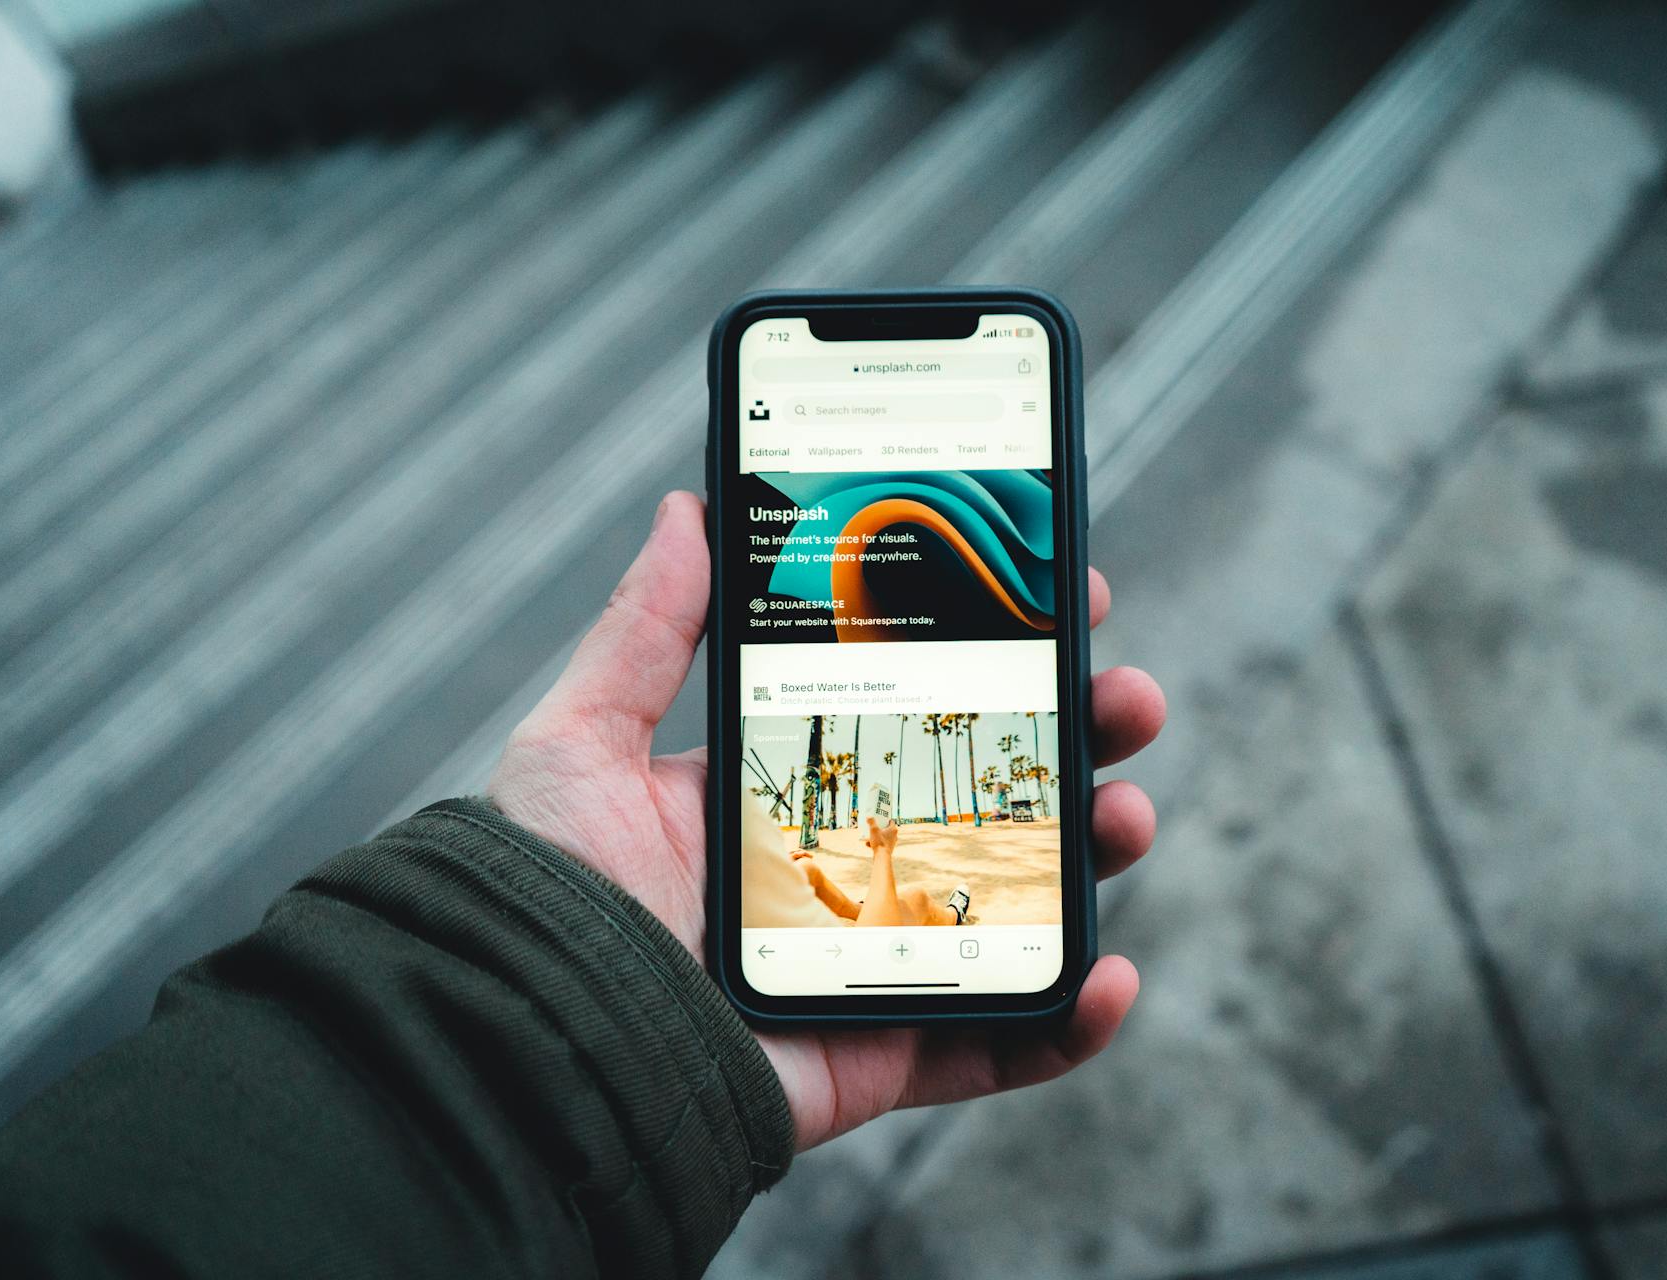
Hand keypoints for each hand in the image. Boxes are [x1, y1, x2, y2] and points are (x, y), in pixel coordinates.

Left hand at [488, 492, 1164, 1150]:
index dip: (1004, 652)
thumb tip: (687, 506)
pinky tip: (1112, 976)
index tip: (1064, 595)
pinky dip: (1068, 1025)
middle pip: (998, 796)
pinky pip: (999, 1044)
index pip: (923, 707)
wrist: (535, 1040)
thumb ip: (644, 630)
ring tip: (1131, 812)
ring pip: (1021, 906)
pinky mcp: (885, 1053)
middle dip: (1081, 740)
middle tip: (1127, 695)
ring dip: (1097, 857)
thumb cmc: (546, 894)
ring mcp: (877, 962)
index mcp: (790, 789)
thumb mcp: (582, 740)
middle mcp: (848, 867)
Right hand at [864, 816, 896, 854]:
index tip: (880, 819)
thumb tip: (869, 816)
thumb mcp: (874, 830)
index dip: (885, 819)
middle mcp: (894, 836)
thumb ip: (871, 822)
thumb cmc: (879, 842)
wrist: (882, 857)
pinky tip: (868, 844)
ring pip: (883, 837)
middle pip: (886, 829)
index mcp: (893, 829)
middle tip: (873, 827)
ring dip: (876, 837)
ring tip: (869, 837)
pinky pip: (881, 844)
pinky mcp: (888, 848)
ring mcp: (892, 843)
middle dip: (879, 828)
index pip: (891, 821)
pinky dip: (875, 843)